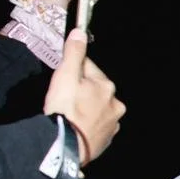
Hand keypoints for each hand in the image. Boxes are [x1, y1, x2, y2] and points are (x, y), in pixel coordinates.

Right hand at [43, 30, 124, 164]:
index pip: (89, 68)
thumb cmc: (65, 109)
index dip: (74, 69)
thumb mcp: (65, 76)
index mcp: (107, 86)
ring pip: (98, 107)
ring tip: (69, 112)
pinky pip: (97, 125)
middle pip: (95, 89)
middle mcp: (116, 104)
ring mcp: (113, 123)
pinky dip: (88, 123)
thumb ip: (74, 54)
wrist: (65, 145)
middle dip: (82, 89)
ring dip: (86, 107)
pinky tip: (76, 125)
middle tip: (64, 96)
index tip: (63, 76)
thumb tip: (80, 33)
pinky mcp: (107, 139)